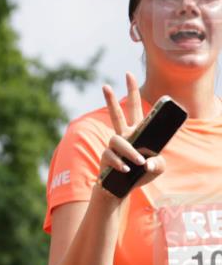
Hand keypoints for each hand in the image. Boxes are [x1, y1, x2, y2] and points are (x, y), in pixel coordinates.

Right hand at [99, 72, 166, 191]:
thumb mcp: (157, 169)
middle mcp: (124, 136)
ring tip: (137, 163)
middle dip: (112, 100)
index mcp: (138, 132)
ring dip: (129, 151)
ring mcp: (114, 147)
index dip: (132, 91)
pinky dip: (121, 163)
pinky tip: (127, 170)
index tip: (129, 75)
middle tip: (105, 85)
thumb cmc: (140, 175)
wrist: (122, 189)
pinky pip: (112, 157)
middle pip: (116, 114)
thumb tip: (147, 163)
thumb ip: (158, 164)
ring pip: (117, 140)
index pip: (135, 108)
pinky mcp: (107, 158)